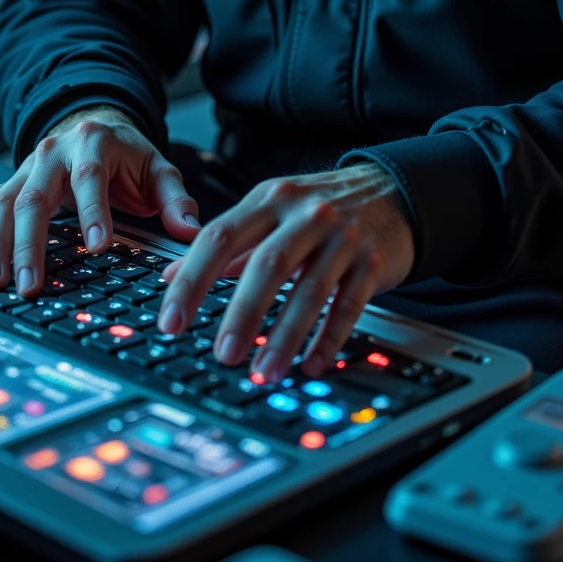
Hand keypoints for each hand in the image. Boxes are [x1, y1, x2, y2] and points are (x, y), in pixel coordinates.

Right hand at [0, 104, 200, 297]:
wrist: (95, 126)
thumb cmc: (126, 156)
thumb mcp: (157, 169)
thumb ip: (175, 199)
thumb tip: (190, 231)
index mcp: (93, 143)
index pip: (90, 177)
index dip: (93, 211)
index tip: (99, 246)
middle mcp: (52, 153)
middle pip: (35, 197)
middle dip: (31, 244)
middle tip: (30, 283)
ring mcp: (26, 168)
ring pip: (3, 204)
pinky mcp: (9, 183)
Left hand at [155, 164, 413, 383]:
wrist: (393, 191)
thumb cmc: (321, 205)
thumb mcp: (271, 210)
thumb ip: (226, 243)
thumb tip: (169, 275)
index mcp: (270, 199)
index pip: (220, 237)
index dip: (191, 280)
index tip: (171, 320)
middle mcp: (304, 214)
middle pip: (266, 264)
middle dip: (242, 313)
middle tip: (223, 354)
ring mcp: (342, 237)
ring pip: (309, 290)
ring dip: (285, 336)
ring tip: (264, 371)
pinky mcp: (372, 262)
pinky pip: (348, 306)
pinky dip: (328, 339)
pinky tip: (311, 365)